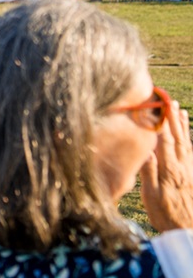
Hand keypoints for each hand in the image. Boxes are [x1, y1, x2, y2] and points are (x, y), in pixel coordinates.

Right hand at [140, 100, 192, 230]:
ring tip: (180, 110)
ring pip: (185, 142)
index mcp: (169, 169)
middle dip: (172, 118)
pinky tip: (188, 134)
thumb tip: (145, 149)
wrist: (187, 231)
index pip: (164, 140)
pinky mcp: (192, 175)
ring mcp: (188, 170)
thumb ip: (149, 170)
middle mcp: (181, 166)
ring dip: (182, 126)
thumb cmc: (165, 214)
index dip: (160, 122)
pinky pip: (191, 152)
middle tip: (169, 101)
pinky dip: (189, 139)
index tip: (155, 106)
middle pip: (177, 137)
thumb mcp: (151, 195)